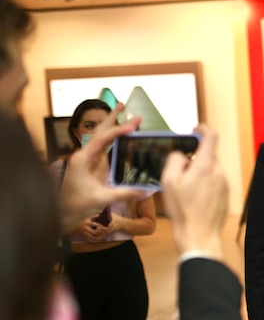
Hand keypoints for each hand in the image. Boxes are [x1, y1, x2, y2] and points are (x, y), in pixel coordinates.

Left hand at [59, 104, 142, 234]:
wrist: (62, 214)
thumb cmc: (76, 205)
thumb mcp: (101, 199)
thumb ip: (124, 193)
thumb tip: (145, 190)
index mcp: (82, 159)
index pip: (103, 139)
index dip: (119, 130)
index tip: (133, 125)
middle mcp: (84, 155)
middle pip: (99, 132)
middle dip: (112, 118)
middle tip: (123, 105)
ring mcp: (87, 160)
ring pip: (101, 138)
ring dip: (112, 126)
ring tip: (123, 114)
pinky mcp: (92, 166)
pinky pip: (104, 148)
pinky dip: (113, 140)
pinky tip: (121, 136)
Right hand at [74, 216, 109, 241]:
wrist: (74, 225)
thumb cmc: (83, 220)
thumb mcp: (88, 217)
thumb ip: (94, 216)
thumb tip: (100, 213)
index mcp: (88, 223)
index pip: (95, 225)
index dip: (100, 226)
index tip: (103, 227)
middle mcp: (86, 228)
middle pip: (93, 232)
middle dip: (99, 233)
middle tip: (103, 233)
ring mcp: (85, 232)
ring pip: (91, 237)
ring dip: (97, 238)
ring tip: (101, 237)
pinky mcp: (84, 236)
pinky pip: (89, 239)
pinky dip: (94, 240)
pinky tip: (97, 240)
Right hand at [160, 125, 226, 258]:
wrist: (200, 235)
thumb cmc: (183, 211)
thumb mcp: (168, 182)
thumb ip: (175, 160)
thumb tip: (182, 155)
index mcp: (205, 166)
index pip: (210, 136)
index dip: (203, 129)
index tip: (196, 129)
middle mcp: (218, 172)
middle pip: (208, 155)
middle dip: (194, 159)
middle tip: (180, 173)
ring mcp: (224, 183)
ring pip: (211, 169)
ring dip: (200, 173)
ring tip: (187, 191)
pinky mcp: (226, 193)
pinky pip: (215, 181)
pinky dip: (205, 184)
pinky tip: (195, 199)